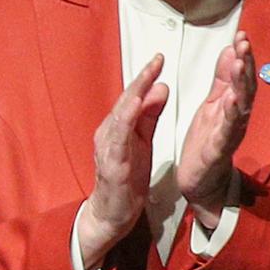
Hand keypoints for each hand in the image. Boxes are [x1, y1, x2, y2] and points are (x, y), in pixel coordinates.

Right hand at [74, 58, 169, 269]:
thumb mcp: (143, 141)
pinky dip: (125, 123)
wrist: (113, 212)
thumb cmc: (128, 176)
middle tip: (156, 59)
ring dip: (134, 95)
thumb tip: (161, 87)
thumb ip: (150, 115)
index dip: (146, 76)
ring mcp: (108, 147)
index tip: (160, 57)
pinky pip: (117, 140)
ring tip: (148, 77)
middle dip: (141, 79)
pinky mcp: (112, 164)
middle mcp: (110, 132)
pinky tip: (133, 110)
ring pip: (120, 115)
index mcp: (120, 126)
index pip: (135, 96)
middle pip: (127, 100)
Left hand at [173, 30, 256, 218]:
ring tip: (240, 63)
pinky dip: (232, 114)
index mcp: (233, 105)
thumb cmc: (207, 143)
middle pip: (246, 87)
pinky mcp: (220, 149)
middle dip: (246, 65)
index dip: (243, 56)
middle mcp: (237, 117)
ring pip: (241, 105)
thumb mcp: (213, 104)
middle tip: (244, 43)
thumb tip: (231, 51)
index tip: (241, 35)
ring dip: (241, 84)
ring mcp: (231, 133)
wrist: (201, 181)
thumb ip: (222, 80)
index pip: (241, 76)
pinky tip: (232, 100)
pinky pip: (228, 130)